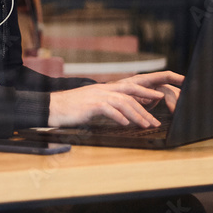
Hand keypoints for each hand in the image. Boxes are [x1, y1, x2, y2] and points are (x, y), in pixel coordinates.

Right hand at [48, 71, 183, 127]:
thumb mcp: (92, 105)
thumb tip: (122, 115)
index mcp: (105, 89)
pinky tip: (126, 124)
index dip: (146, 92)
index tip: (159, 97)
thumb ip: (107, 106)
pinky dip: (119, 117)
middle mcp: (103, 89)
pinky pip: (109, 110)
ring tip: (146, 125)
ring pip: (123, 103)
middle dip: (146, 107)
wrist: (53, 107)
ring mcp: (97, 96)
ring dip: (136, 115)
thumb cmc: (72, 108)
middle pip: (130, 95)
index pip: (130, 88)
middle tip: (156, 121)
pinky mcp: (91, 105)